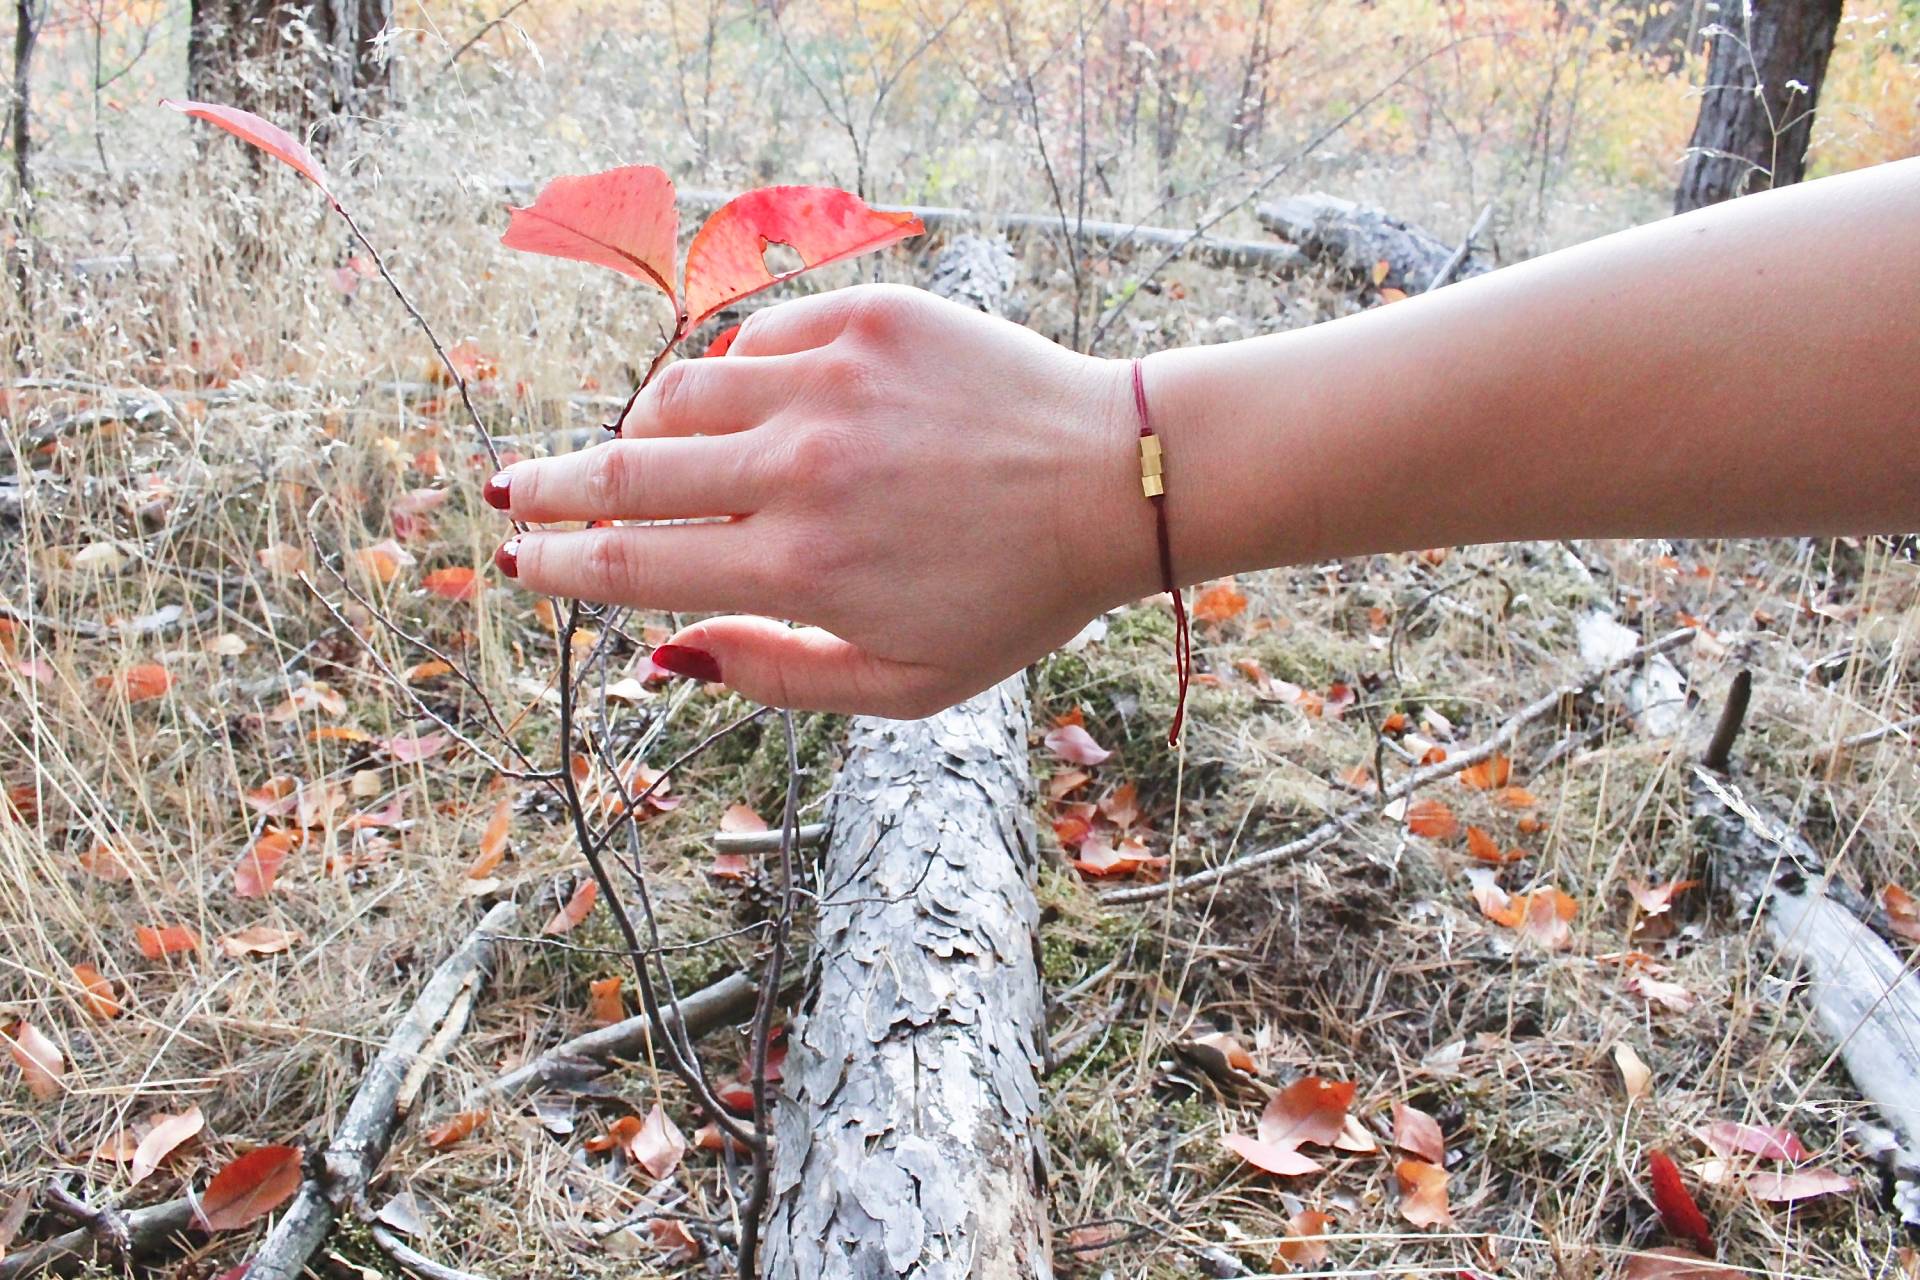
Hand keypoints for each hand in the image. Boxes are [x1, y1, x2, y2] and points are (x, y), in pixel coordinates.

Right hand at [485, 284, 1151, 717]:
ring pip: (676, 397)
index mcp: (800, 569)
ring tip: (633, 454)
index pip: (632, 563)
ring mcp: (828, 380)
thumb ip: (774, 674)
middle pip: (625, 474)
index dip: (559, 566)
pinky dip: (729, 379)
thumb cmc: (1015, 595)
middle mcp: (798, 468)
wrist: (1114, 480)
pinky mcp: (863, 317)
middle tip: (512, 493)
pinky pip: (752, 342)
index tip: (518, 561)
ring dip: (637, 432)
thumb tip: (664, 658)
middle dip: (551, 489)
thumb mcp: (903, 682)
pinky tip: (741, 409)